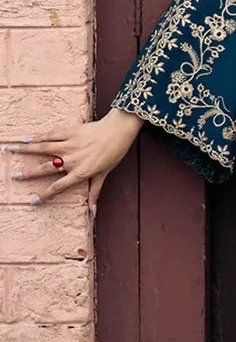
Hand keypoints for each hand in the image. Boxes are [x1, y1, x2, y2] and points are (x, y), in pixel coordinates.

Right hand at [4, 107, 142, 214]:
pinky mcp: (70, 132)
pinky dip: (38, 137)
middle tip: (14, 176)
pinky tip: (27, 138)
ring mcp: (69, 145)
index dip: (46, 195)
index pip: (59, 187)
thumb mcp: (104, 174)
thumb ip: (96, 191)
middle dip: (28, 173)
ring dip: (26, 150)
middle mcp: (72, 160)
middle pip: (45, 168)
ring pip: (43, 148)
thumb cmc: (114, 153)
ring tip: (10, 149)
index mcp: (80, 172)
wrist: (118, 131)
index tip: (34, 201)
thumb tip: (93, 210)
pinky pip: (51, 135)